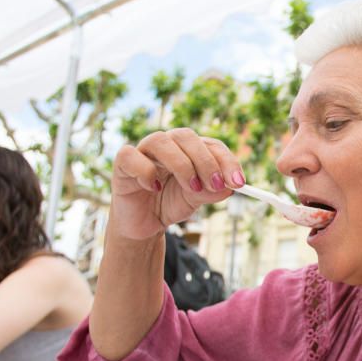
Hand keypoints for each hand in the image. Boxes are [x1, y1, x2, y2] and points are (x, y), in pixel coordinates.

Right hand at [111, 129, 245, 239]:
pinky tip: (153, 188)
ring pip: (161, 141)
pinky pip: (131, 156)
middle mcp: (167, 144)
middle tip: (216, 185)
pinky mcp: (123, 163)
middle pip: (187, 136)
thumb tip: (229, 187)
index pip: (211, 144)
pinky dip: (145, 170)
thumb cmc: (170, 204)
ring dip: (181, 164)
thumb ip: (212, 192)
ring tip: (191, 188)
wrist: (144, 224)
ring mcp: (143, 151)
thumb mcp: (196, 200)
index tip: (238, 182)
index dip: (227, 160)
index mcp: (189, 149)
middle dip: (206, 161)